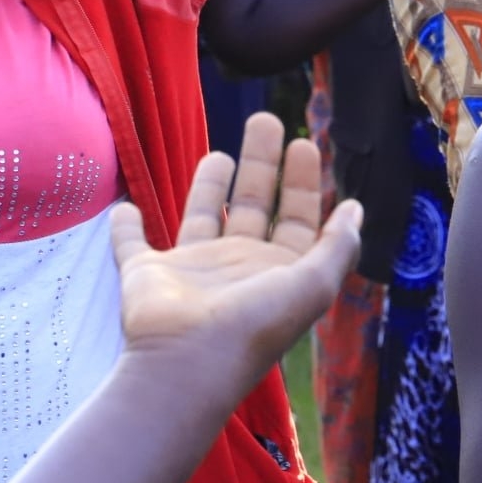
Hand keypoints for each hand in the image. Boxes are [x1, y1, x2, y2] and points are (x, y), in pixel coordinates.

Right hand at [113, 113, 361, 389]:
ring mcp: (192, 270)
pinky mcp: (146, 273)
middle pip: (255, 206)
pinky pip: (132, 243)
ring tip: (221, 154)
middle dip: (262, 165)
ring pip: (202, 216)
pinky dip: (126, 226)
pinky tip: (125, 206)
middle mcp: (239, 267)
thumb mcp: (314, 283)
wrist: (189, 360)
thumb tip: (356, 210)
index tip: (304, 145)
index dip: (304, 184)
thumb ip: (338, 246)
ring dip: (210, 187)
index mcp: (279, 270)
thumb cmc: (256, 323)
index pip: (299, 219)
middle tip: (266, 122)